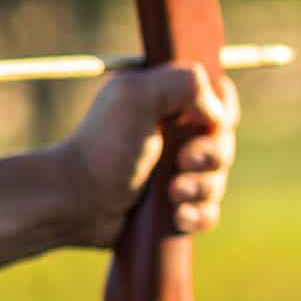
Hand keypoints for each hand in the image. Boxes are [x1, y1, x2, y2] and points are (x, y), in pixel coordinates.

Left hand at [58, 63, 237, 248]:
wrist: (77, 200)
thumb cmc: (103, 146)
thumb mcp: (136, 96)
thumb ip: (183, 83)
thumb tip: (217, 114)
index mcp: (167, 100)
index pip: (220, 97)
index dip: (222, 112)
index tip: (206, 123)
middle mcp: (174, 134)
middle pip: (224, 141)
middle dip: (210, 155)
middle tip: (181, 161)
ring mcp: (175, 171)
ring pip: (218, 180)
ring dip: (201, 188)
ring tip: (170, 194)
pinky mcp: (174, 206)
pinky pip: (208, 212)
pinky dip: (198, 215)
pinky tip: (177, 217)